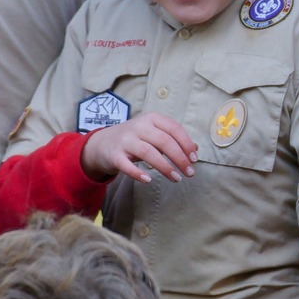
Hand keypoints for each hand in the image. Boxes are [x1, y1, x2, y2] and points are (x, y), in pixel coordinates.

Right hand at [80, 113, 198, 184]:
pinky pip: (127, 165)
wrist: (102, 143)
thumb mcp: (154, 134)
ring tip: (176, 178)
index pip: (174, 129)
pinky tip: (149, 180)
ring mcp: (125, 140)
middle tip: (189, 173)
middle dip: (179, 158)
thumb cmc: (134, 139)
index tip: (194, 159)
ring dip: (165, 167)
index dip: (186, 144)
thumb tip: (195, 149)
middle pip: (164, 141)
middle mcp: (138, 126)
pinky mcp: (114, 155)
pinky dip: (138, 173)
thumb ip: (173, 139)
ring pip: (148, 152)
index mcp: (151, 118)